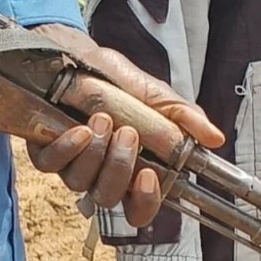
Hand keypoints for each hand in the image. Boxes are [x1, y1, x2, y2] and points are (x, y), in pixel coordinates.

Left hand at [23, 24, 223, 227]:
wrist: (78, 53)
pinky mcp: (45, 151)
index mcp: (131, 167)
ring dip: (95, 153)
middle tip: (128, 133)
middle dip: (120, 168)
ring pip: (81, 182)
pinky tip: (79, 129)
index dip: (145, 202)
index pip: (139, 207)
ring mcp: (71, 164)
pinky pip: (52, 164)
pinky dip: (67, 149)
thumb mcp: (154, 94)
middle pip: (109, 198)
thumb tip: (215, 138)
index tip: (150, 176)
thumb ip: (183, 117)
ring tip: (103, 119)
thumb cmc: (116, 78)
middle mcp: (100, 172)